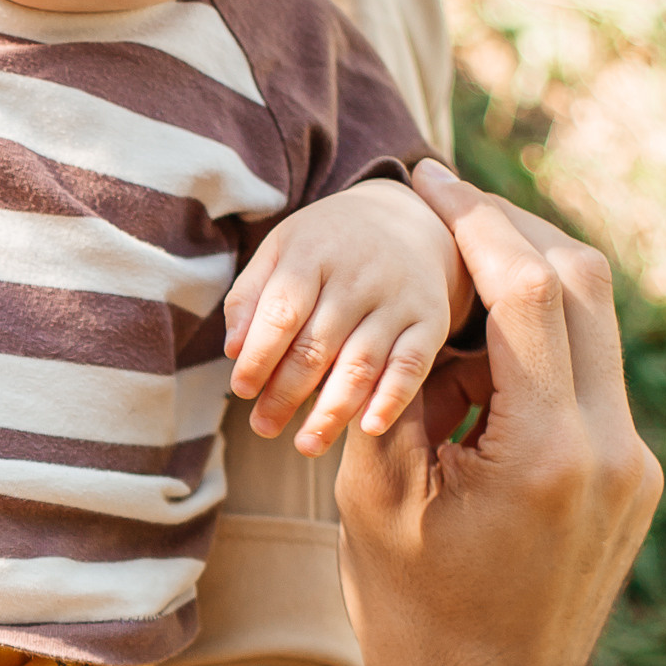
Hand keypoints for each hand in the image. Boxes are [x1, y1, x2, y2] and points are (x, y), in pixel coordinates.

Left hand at [224, 177, 474, 454]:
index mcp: (314, 253)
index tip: (243, 390)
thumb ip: (250, 296)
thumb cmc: (326, 246)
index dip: (260, 357)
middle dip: (286, 394)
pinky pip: (412, 366)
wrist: (405, 219)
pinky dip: (392, 400)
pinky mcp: (432, 320)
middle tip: (263, 427)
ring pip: (362, 364)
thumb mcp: (281, 250)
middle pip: (317, 346)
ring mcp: (398, 299)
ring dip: (332, 411)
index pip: (282, 312)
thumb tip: (234, 351)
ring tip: (306, 445)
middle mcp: (359, 275)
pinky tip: (368, 428)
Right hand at [335, 163, 661, 665]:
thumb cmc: (413, 619)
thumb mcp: (375, 499)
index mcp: (550, 453)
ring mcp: (635, 465)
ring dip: (522, 291)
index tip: (423, 180)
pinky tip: (468, 371)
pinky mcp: (632, 480)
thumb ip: (393, 389)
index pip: (530, 288)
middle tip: (442, 205)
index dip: (473, 220)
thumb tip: (410, 295)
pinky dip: (533, 352)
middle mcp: (614, 449)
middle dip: (511, 231)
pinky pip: (590, 382)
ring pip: (594, 327)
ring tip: (442, 295)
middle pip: (583, 284)